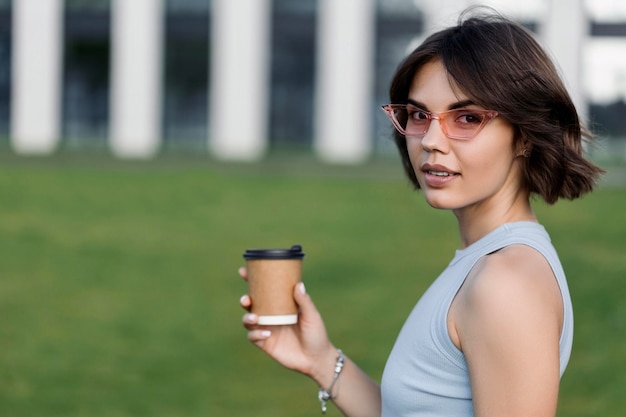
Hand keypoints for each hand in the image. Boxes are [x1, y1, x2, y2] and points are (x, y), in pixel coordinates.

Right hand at [238, 267, 336, 382]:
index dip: (252, 281)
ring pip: (248, 321)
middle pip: (252, 305)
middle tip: (246, 299)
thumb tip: (298, 284)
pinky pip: (253, 337)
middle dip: (245, 300)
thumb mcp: (312, 315)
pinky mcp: (265, 344)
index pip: (265, 290)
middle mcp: (271, 316)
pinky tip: (267, 333)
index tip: (244, 272)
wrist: (316, 359)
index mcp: (281, 304)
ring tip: (255, 318)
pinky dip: (256, 334)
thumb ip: (304, 301)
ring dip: (247, 318)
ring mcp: (267, 329)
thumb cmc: (317, 334)